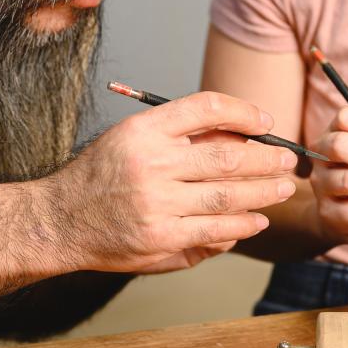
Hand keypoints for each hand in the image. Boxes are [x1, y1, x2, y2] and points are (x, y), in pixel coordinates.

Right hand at [43, 91, 298, 273]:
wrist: (59, 220)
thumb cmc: (100, 175)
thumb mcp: (131, 137)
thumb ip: (179, 135)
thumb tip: (240, 136)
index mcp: (143, 130)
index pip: (205, 108)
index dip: (244, 112)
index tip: (265, 122)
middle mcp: (150, 164)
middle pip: (227, 156)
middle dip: (267, 158)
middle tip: (288, 159)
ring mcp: (157, 205)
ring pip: (228, 197)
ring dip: (263, 192)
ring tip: (282, 188)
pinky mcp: (161, 240)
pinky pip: (215, 232)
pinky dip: (242, 226)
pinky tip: (256, 219)